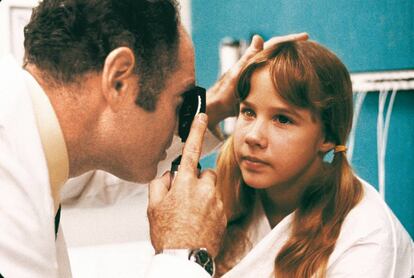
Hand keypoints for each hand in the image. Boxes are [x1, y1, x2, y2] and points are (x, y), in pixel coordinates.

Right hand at [147, 113, 225, 256]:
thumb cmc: (168, 234)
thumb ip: (159, 184)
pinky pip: (217, 203)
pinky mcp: (224, 214)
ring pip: (212, 188)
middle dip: (197, 179)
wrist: (185, 258)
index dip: (197, 131)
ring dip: (204, 194)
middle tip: (186, 195)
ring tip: (192, 211)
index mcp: (185, 183)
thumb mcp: (153, 207)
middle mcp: (204, 189)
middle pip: (205, 172)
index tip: (203, 116)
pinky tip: (199, 220)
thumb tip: (167, 176)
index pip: (192, 150)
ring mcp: (216, 202)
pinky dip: (209, 207)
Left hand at [206, 32, 308, 129]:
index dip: (290, 39)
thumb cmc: (224, 94)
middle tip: (309, 44)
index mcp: (253, 60)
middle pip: (278, 51)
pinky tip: (291, 82)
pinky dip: (283, 77)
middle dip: (293, 46)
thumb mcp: (238, 76)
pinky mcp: (255, 84)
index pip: (275, 43)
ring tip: (306, 62)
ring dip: (289, 61)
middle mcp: (255, 64)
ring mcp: (255, 74)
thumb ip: (248, 58)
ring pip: (276, 64)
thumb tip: (258, 36)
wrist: (215, 107)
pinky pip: (272, 77)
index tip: (305, 36)